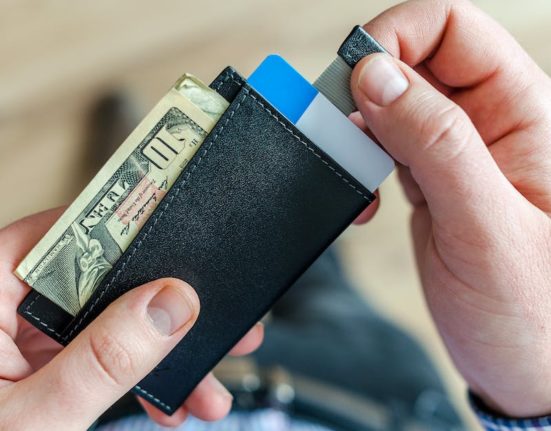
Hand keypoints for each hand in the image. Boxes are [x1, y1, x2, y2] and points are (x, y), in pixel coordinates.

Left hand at [0, 209, 263, 429]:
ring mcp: (23, 334)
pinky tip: (171, 400)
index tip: (184, 241)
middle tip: (214, 319)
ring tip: (206, 383)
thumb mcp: (37, 419)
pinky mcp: (39, 361)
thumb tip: (171, 303)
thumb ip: (104, 359)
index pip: (65, 235)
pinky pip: (100, 351)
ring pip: (109, 319)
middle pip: (100, 277)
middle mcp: (5, 302)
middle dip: (164, 309)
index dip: (129, 231)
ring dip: (161, 352)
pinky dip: (136, 376)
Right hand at [351, 0, 550, 416]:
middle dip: (367, 85)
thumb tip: (377, 78)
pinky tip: (363, 195)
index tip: (356, 75)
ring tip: (352, 172)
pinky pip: (385, 147)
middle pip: (416, 61)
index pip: (454, 30)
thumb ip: (434, 144)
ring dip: (359, 128)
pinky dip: (359, 162)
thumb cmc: (532, 310)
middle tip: (339, 126)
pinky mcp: (430, 182)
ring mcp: (455, 153)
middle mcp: (488, 124)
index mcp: (523, 115)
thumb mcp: (483, 224)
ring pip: (393, 104)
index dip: (398, 37)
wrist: (524, 366)